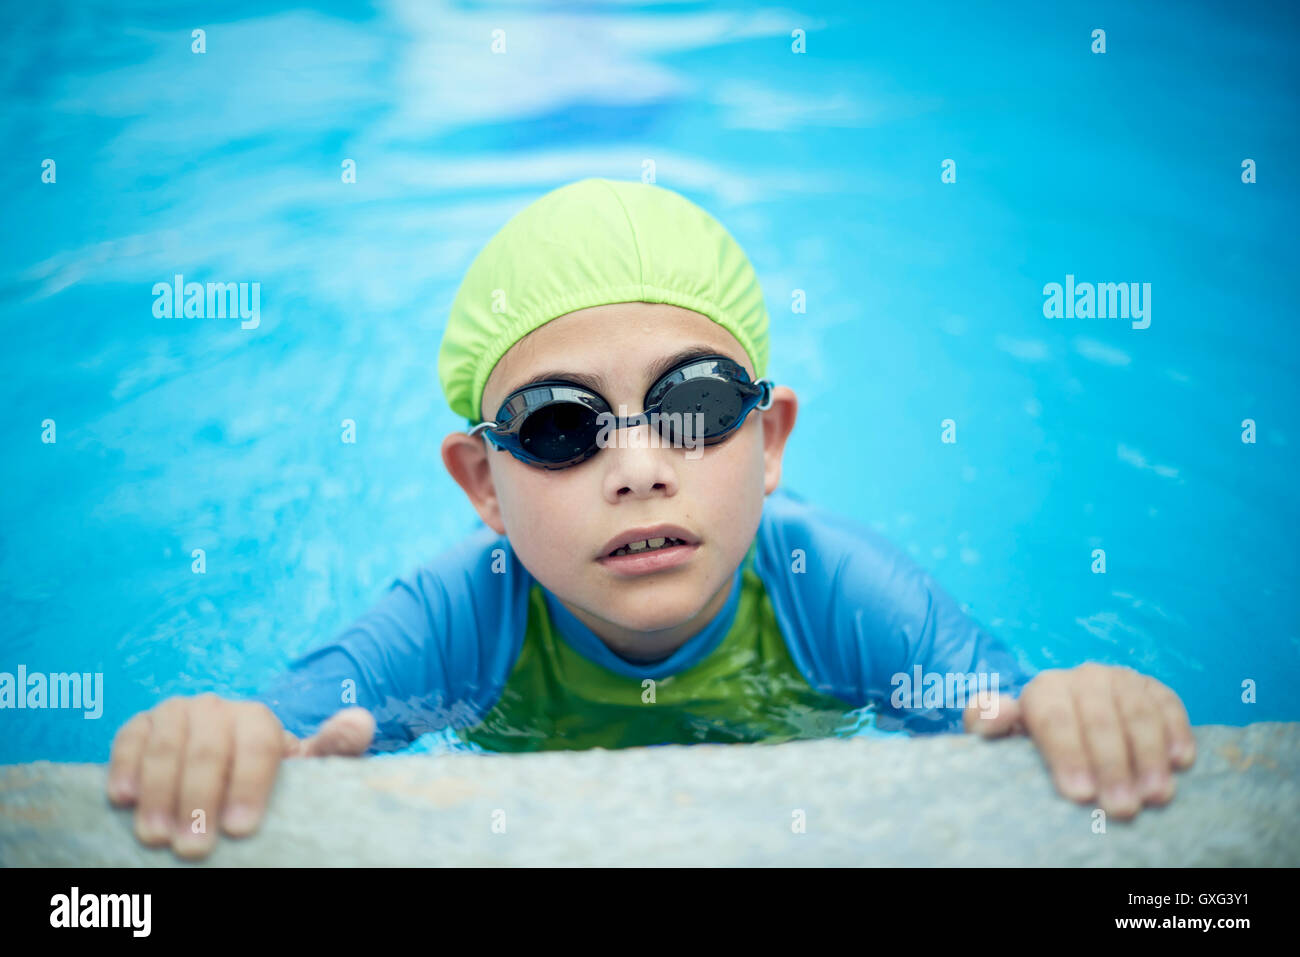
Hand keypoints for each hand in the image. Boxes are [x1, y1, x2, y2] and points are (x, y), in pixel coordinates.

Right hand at [106, 694, 375, 858]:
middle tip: (193, 848)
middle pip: (208, 749)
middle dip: (198, 801)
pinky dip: (124, 766)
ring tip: (156, 836)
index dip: (249, 786)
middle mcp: (217, 708)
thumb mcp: (302, 767)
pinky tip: (123, 799)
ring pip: (166, 745)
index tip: (241, 829)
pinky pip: (128, 738)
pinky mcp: (141, 725)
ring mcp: (177, 713)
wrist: (225, 765)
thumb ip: (332, 748)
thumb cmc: (267, 777)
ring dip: (159, 792)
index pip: (257, 745)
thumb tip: (361, 722)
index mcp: (258, 719)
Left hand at [963, 664, 1194, 818]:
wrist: (1067, 724)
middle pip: (1100, 719)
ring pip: (1137, 712)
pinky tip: (1180, 761)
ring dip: (1149, 755)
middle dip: (1112, 766)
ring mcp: (1121, 680)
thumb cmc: (1033, 741)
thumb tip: (997, 712)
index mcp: (1044, 690)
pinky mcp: (1152, 689)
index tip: (1079, 794)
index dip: (1067, 755)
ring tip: (1156, 795)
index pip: (1054, 718)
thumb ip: (986, 721)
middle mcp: (1083, 678)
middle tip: (1123, 808)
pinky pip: (1169, 704)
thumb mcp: (1001, 735)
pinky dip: (1176, 730)